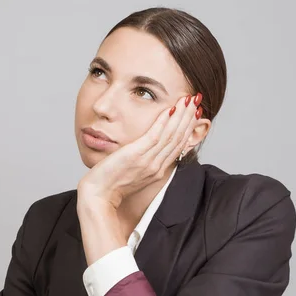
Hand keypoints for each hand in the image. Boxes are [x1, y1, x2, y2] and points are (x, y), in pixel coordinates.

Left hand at [77, 94, 201, 210]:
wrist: (98, 197)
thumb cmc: (109, 186)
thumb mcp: (132, 173)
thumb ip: (143, 162)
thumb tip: (147, 150)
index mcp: (157, 170)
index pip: (178, 146)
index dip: (188, 128)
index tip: (194, 113)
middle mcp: (156, 166)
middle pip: (178, 139)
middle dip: (188, 118)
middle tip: (197, 99)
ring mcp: (147, 162)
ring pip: (171, 135)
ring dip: (181, 115)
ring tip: (188, 99)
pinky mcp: (135, 156)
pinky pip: (154, 136)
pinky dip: (163, 122)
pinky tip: (170, 109)